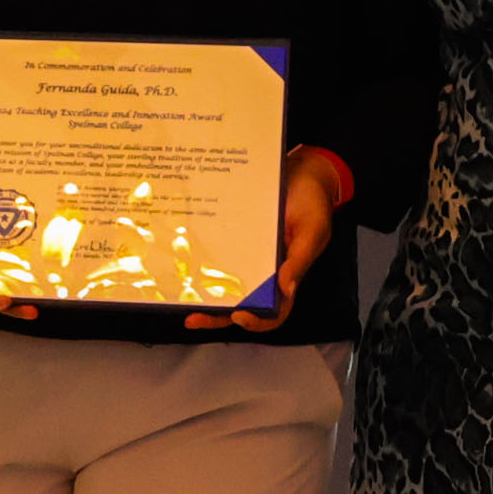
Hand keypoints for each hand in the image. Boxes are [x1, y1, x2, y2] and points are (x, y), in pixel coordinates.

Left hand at [186, 152, 342, 334]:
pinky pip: (215, 257)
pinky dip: (199, 265)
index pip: (274, 312)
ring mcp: (246, 257)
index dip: (258, 322)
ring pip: (223, 286)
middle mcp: (263, 272)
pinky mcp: (232, 239)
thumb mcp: (313, 230)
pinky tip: (181, 266)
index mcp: (286, 277)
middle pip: (240, 305)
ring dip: (203, 297)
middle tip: (194, 318)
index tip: (239, 316)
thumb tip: (287, 289)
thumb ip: (300, 260)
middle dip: (217, 316)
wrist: (301, 171)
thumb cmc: (312, 203)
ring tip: (180, 300)